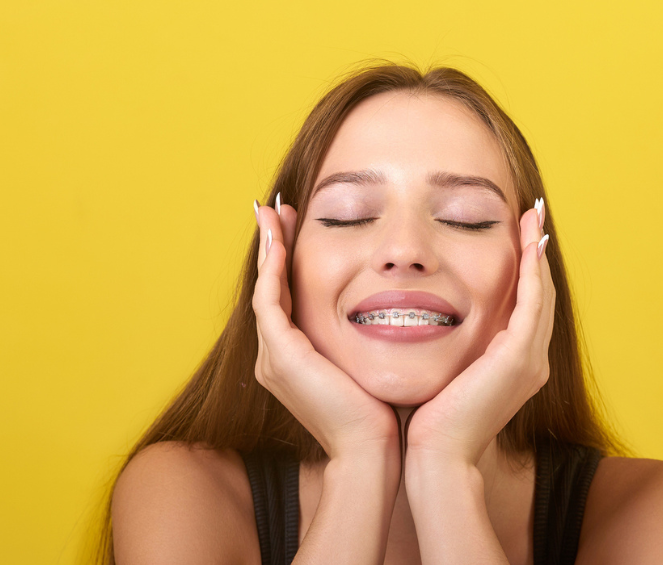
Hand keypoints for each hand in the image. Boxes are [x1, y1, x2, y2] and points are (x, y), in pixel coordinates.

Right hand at [251, 194, 400, 459]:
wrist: (372, 453)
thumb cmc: (382, 417)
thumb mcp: (372, 366)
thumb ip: (370, 340)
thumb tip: (397, 313)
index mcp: (295, 362)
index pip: (287, 300)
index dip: (289, 263)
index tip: (296, 229)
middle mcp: (276, 358)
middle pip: (270, 289)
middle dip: (272, 247)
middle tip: (277, 210)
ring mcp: (273, 357)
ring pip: (265, 289)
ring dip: (268, 248)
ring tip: (274, 213)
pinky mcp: (280, 354)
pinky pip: (270, 299)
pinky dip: (272, 268)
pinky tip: (280, 240)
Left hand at [404, 200, 554, 466]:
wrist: (438, 456)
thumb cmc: (431, 421)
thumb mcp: (446, 373)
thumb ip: (451, 348)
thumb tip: (426, 319)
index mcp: (516, 365)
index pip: (527, 306)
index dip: (526, 269)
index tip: (518, 234)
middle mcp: (531, 361)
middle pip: (541, 294)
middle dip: (537, 252)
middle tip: (532, 214)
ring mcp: (530, 360)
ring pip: (541, 292)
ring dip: (537, 251)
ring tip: (532, 217)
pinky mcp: (518, 357)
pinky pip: (532, 301)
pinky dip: (532, 269)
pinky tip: (527, 241)